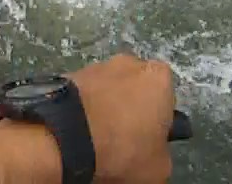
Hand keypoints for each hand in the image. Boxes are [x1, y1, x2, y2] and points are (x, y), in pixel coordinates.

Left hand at [72, 54, 174, 182]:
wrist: (65, 137)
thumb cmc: (122, 149)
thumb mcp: (159, 167)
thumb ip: (161, 151)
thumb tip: (151, 150)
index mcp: (158, 78)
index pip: (165, 97)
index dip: (157, 120)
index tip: (147, 139)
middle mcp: (128, 63)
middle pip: (134, 89)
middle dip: (129, 108)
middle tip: (122, 137)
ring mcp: (94, 66)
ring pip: (106, 90)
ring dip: (103, 107)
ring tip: (96, 136)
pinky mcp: (67, 75)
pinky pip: (82, 95)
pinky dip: (82, 108)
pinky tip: (78, 129)